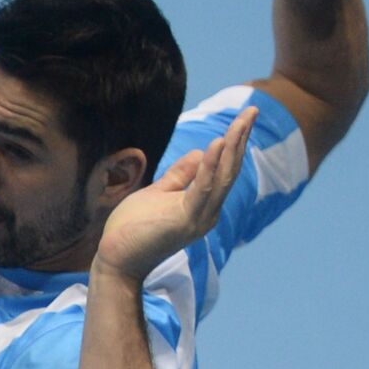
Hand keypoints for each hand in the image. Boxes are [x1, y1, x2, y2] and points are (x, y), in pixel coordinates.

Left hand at [93, 107, 255, 282]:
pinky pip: (202, 189)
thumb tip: (201, 152)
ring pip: (222, 178)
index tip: (245, 117)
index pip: (224, 170)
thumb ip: (180, 176)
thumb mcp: (159, 193)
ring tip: (242, 122)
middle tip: (252, 111)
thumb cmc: (134, 228)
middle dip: (240, 139)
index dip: (234, 143)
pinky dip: (210, 166)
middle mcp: (208, 213)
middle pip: (229, 170)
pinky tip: (216, 145)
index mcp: (203, 205)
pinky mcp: (185, 221)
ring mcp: (199, 218)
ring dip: (232, 148)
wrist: (116, 258)